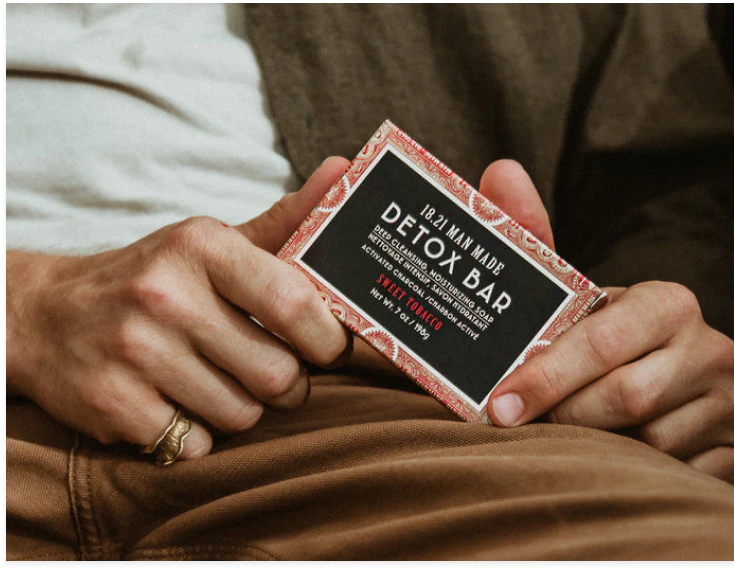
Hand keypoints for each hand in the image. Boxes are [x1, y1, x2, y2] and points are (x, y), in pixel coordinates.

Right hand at [8, 157, 352, 460]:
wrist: (43, 316)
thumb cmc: (152, 279)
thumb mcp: (212, 243)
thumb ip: (285, 220)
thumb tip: (345, 171)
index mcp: (201, 246)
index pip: (296, 302)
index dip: (329, 340)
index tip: (329, 348)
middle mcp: (166, 294)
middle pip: (278, 374)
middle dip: (289, 384)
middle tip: (274, 371)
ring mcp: (135, 351)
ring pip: (242, 414)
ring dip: (242, 408)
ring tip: (217, 381)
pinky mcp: (113, 403)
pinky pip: (198, 445)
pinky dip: (198, 434)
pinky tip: (175, 402)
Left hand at [479, 160, 733, 487]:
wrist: (667, 388)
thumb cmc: (602, 344)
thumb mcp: (571, 300)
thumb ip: (532, 238)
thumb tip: (500, 169)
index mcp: (668, 303)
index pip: (603, 343)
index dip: (546, 377)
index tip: (499, 407)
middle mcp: (714, 346)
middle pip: (626, 397)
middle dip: (564, 416)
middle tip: (520, 427)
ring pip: (653, 444)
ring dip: (602, 448)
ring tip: (575, 437)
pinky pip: (689, 477)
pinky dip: (646, 476)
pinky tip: (625, 460)